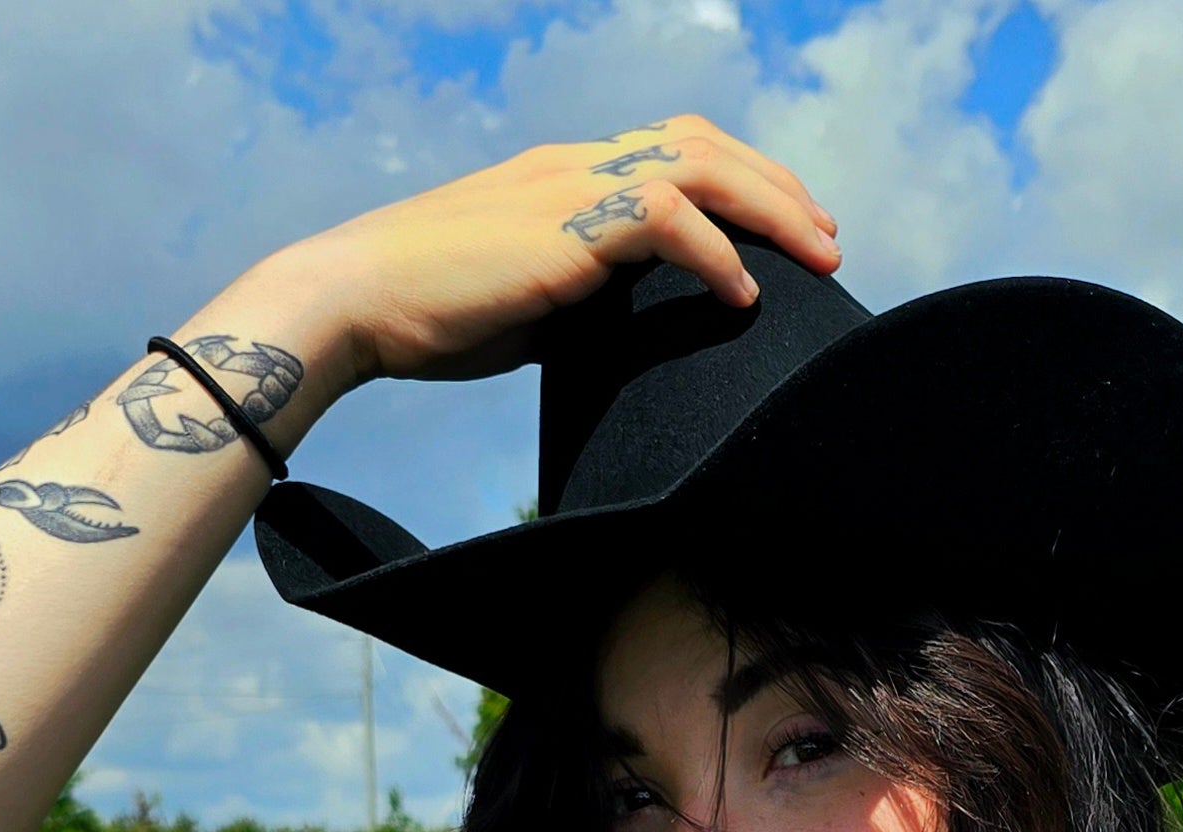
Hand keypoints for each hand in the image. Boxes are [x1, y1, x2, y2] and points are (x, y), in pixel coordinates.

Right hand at [258, 118, 840, 400]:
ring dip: (770, 211)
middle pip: (703, 144)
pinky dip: (716, 253)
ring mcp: (570, 185)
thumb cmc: (429, 316)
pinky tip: (743, 296)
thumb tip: (631, 335)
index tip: (788, 230)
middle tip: (828, 240)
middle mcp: (575, 164)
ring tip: (816, 259)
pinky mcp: (564, 224)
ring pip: (700, 166)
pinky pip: (666, 217)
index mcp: (566, 177)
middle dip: (777, 188)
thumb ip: (583, 302)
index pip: (674, 149)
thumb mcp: (526, 306)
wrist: (354, 300)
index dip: (742, 180)